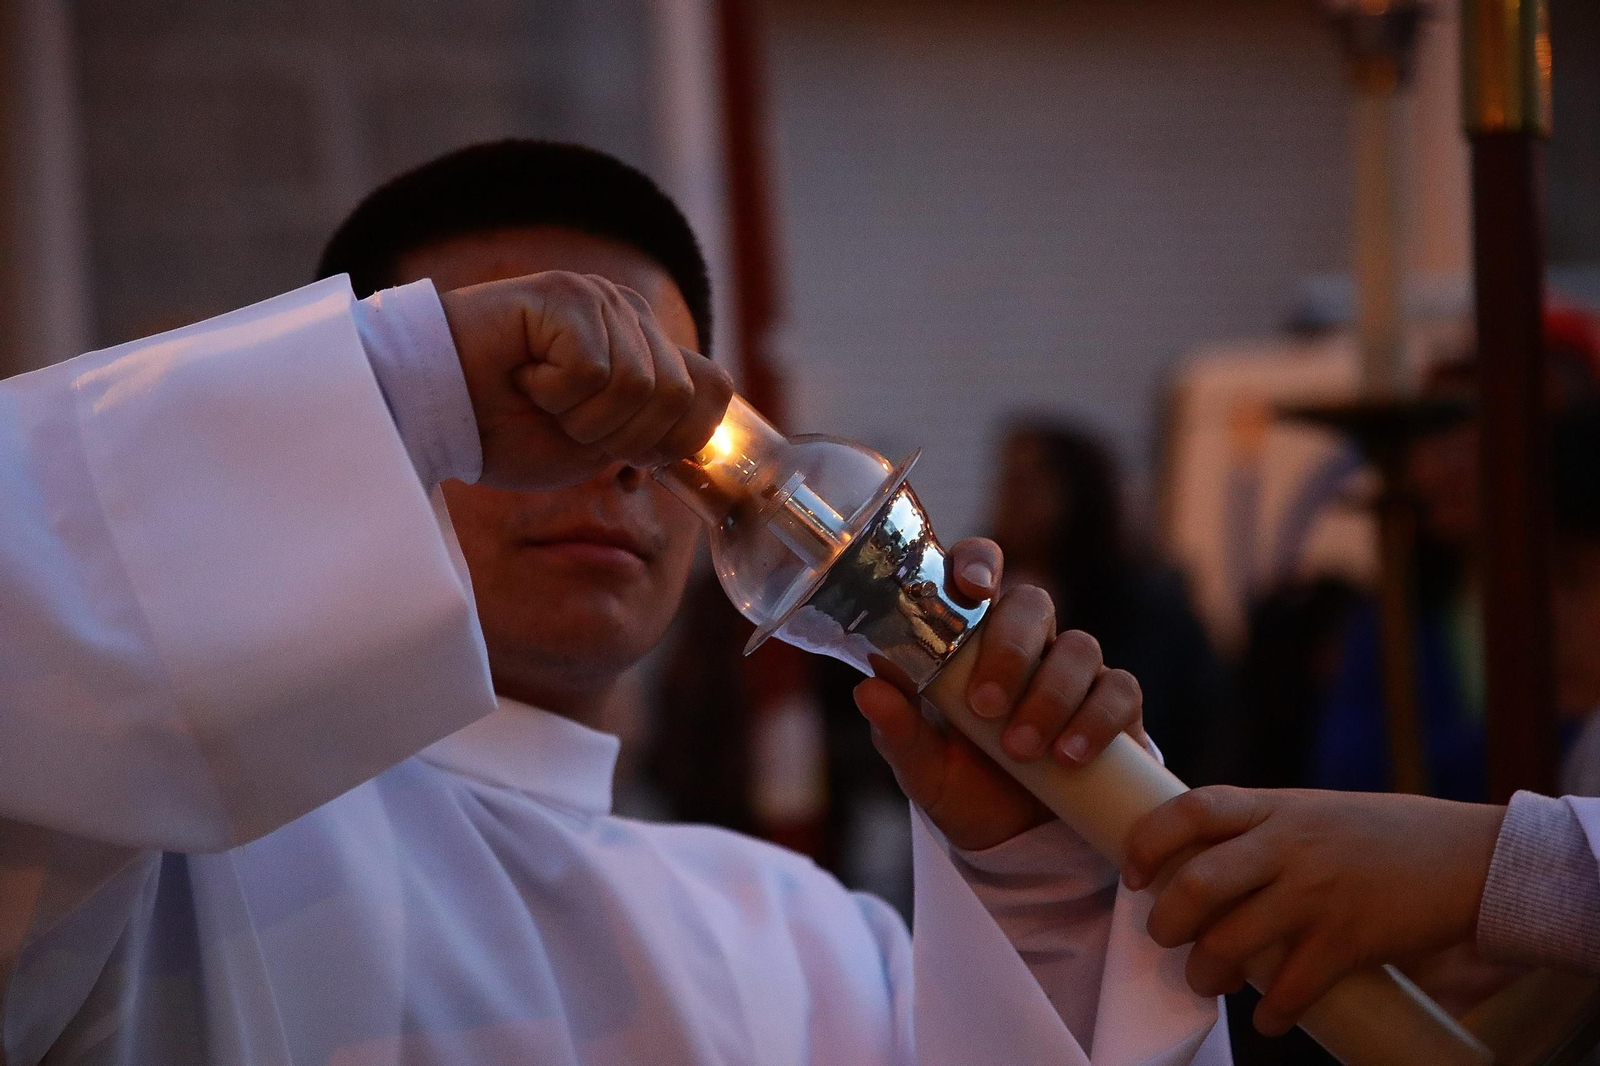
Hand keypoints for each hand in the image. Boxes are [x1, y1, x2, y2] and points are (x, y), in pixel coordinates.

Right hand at [439, 271, 732, 489]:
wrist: (428, 412)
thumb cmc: (503, 430)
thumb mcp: (596, 444)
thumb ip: (651, 429)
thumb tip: (704, 433)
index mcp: (645, 348)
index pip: (715, 388)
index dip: (682, 437)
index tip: (629, 457)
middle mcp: (630, 314)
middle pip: (679, 396)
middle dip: (623, 435)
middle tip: (564, 420)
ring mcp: (601, 299)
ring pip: (638, 387)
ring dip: (584, 416)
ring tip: (540, 396)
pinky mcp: (567, 295)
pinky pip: (595, 371)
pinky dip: (556, 393)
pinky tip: (523, 375)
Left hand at [852, 539, 1148, 851]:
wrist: (1016, 843)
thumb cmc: (961, 787)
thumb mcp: (921, 768)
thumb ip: (897, 730)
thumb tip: (868, 690)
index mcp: (971, 638)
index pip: (977, 571)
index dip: (978, 563)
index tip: (973, 588)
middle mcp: (1026, 643)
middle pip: (1033, 604)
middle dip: (1011, 650)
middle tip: (986, 707)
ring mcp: (1073, 671)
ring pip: (1079, 648)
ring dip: (1050, 696)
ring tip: (1022, 750)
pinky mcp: (1114, 706)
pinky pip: (1119, 691)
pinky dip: (1096, 720)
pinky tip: (1069, 756)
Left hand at [1122, 787, 1506, 1034]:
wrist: (1469, 857)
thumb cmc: (1382, 835)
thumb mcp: (1311, 810)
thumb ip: (1259, 829)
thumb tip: (1197, 865)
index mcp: (1274, 807)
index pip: (1191, 810)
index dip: (1148, 841)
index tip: (1132, 873)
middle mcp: (1289, 844)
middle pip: (1198, 883)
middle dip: (1167, 922)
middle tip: (1164, 938)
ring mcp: (1318, 892)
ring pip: (1233, 941)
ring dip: (1206, 973)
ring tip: (1205, 981)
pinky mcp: (1350, 939)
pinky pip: (1291, 987)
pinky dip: (1270, 1012)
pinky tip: (1268, 1020)